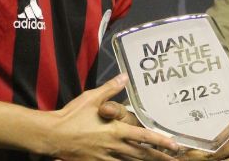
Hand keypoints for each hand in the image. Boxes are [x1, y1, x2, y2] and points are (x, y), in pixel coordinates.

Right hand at [47, 74, 179, 159]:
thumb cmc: (72, 116)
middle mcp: (114, 147)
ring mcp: (106, 158)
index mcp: (115, 131)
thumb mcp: (92, 98)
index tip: (175, 146)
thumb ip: (111, 88)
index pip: (144, 137)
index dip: (161, 141)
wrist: (53, 135)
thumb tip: (125, 76)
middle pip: (142, 155)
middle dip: (160, 158)